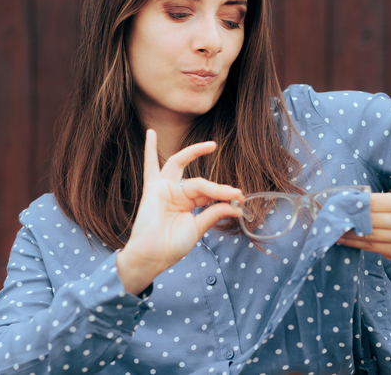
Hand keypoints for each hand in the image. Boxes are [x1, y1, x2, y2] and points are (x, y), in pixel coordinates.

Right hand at [117, 129, 242, 294]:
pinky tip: (151, 133)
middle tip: (233, 192)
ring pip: (183, 168)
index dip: (224, 195)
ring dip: (195, 152)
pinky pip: (150, 165)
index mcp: (189, 204)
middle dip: (216, 187)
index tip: (241, 200)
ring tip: (211, 146)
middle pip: (200, 183)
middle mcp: (177, 193)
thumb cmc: (172, 246)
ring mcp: (164, 189)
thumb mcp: (198, 228)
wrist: (152, 256)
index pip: (209, 193)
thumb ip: (214, 213)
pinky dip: (149, 149)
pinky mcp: (152, 188)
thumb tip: (236, 206)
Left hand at [337, 191, 390, 259]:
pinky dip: (354, 244)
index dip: (355, 204)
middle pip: (371, 221)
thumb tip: (344, 204)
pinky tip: (343, 240)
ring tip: (334, 230)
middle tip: (333, 219)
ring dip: (349, 234)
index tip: (339, 205)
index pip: (373, 202)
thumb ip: (372, 201)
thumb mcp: (390, 199)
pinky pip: (371, 248)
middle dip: (350, 220)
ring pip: (369, 236)